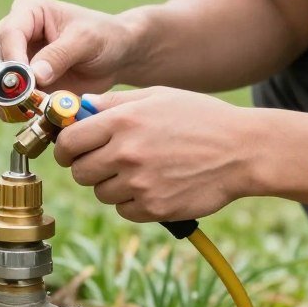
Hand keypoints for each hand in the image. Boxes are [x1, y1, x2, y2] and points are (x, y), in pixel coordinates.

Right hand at [0, 0, 142, 116]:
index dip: (12, 60)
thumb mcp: (87, 40)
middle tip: (20, 105)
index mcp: (28, 11)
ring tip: (28, 113)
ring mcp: (14, 59)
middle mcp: (14, 33)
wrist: (116, 56)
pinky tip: (32, 117)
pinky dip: (14, 111)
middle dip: (2, 85)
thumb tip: (34, 76)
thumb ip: (60, 55)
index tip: (26, 82)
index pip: (9, 33)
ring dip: (5, 102)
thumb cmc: (104, 37)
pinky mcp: (21, 83)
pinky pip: (5, 100)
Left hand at [54, 87, 252, 222]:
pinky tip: (152, 184)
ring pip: (100, 193)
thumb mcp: (157, 96)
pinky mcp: (154, 208)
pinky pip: (124, 210)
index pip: (68, 142)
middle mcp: (126, 153)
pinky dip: (132, 201)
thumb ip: (114, 102)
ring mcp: (140, 183)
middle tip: (104, 160)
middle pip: (79, 171)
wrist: (242, 151)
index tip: (71, 149)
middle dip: (86, 166)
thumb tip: (80, 108)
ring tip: (138, 170)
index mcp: (122, 121)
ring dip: (111, 184)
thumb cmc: (200, 118)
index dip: (65, 147)